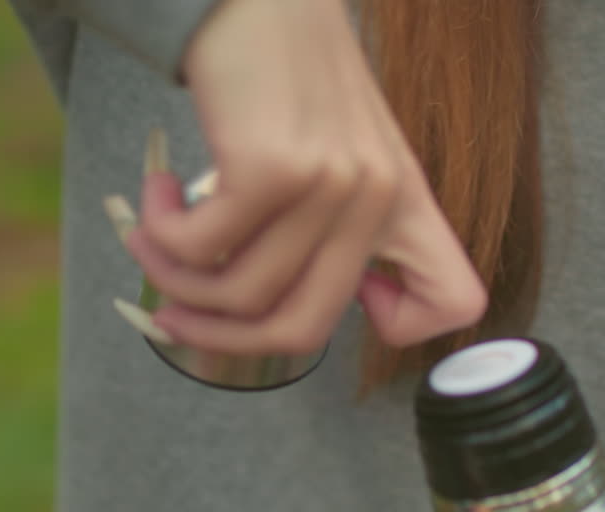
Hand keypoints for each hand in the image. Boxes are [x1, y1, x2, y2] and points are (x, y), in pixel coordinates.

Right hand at [124, 0, 486, 354]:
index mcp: (403, 201)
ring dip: (173, 280)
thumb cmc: (285, 78)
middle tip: (175, 317)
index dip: (403, 326)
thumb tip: (276, 306)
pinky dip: (161, 237)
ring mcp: (328, 184)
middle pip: (303, 331)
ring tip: (151, 241)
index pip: (453, 300)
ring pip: (237, 295)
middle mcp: (377, 198)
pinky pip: (199, 248)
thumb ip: (335, 227)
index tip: (348, 302)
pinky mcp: (272, 168)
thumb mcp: (338, 154)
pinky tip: (156, 196)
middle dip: (221, 340)